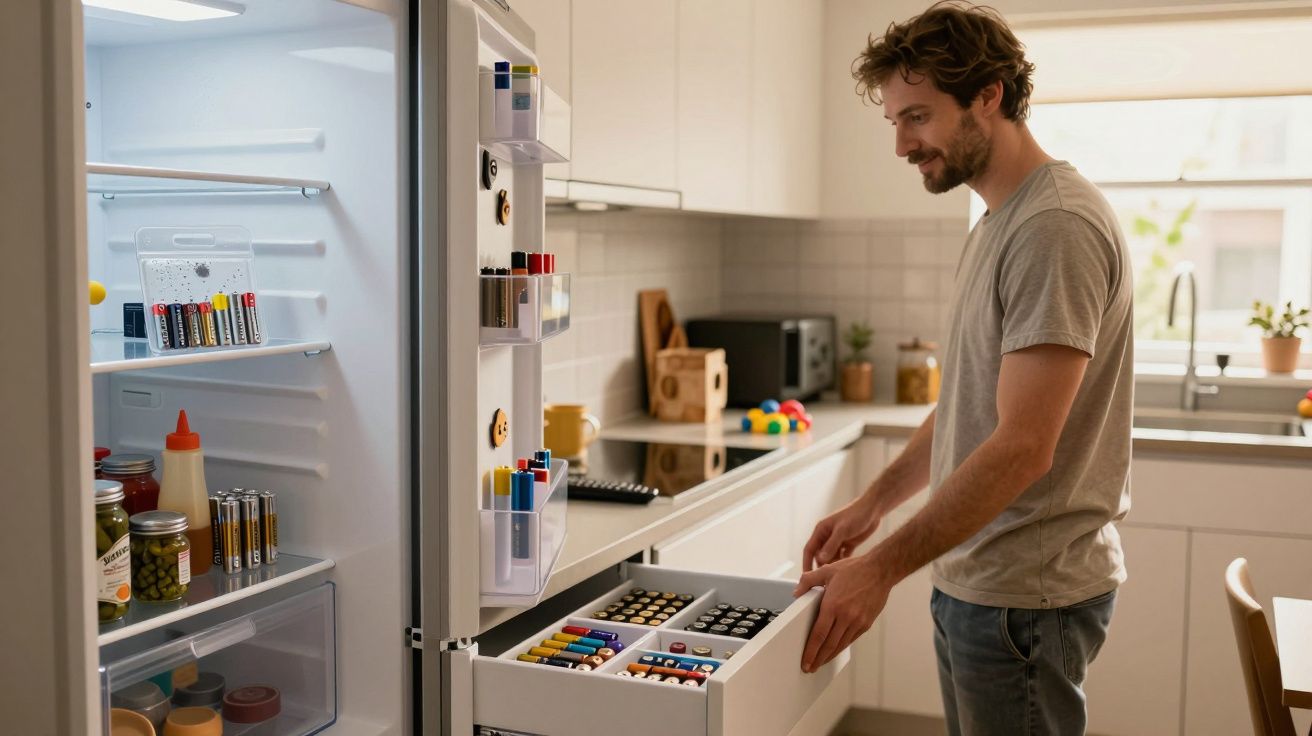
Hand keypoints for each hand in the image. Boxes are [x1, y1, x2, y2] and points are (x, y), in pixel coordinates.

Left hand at [792, 554, 891, 672]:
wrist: (880, 571)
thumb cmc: (854, 570)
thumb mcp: (827, 570)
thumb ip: (808, 581)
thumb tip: (796, 593)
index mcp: (833, 605)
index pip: (819, 634)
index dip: (810, 651)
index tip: (805, 661)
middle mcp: (846, 616)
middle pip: (829, 644)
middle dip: (818, 659)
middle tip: (809, 668)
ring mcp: (857, 622)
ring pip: (840, 645)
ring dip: (829, 656)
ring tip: (820, 663)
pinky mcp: (866, 624)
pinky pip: (851, 639)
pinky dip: (841, 647)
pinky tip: (835, 650)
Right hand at [802, 494, 881, 572]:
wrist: (874, 509)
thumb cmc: (856, 515)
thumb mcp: (842, 530)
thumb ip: (831, 545)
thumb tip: (820, 559)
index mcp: (821, 531)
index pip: (809, 550)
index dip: (806, 563)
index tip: (807, 577)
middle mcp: (827, 536)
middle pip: (819, 556)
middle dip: (819, 568)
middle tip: (823, 582)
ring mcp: (838, 541)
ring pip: (831, 558)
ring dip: (831, 567)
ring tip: (834, 579)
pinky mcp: (848, 544)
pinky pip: (842, 557)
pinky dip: (841, 564)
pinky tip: (844, 572)